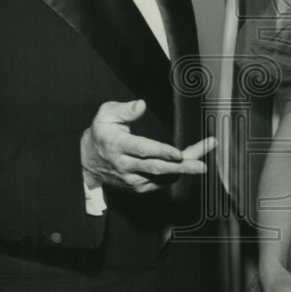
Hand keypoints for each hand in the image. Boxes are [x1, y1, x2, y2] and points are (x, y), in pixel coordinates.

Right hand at [80, 99, 214, 193]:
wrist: (87, 161)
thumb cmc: (101, 132)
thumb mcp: (105, 115)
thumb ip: (124, 109)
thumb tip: (141, 104)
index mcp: (117, 145)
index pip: (142, 150)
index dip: (161, 152)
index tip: (179, 154)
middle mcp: (125, 165)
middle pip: (156, 168)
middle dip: (181, 167)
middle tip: (202, 166)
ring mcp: (131, 179)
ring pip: (161, 176)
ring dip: (183, 170)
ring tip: (202, 161)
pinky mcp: (137, 186)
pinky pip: (160, 182)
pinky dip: (175, 174)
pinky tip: (188, 164)